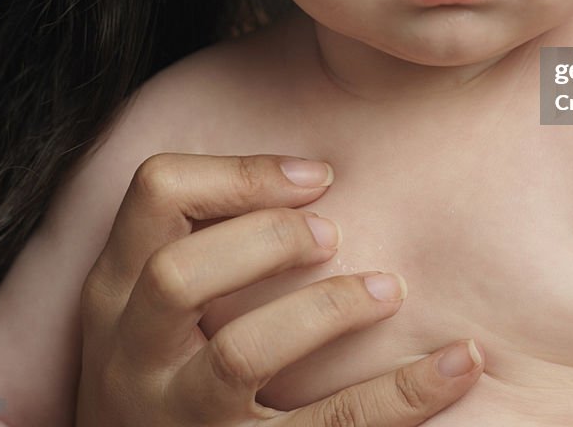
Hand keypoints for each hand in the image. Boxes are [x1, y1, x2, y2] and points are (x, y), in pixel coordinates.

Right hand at [77, 153, 482, 425]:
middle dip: (267, 237)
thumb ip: (206, 240)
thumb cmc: (175, 367)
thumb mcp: (158, 306)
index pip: (156, 192)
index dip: (242, 171)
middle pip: (177, 273)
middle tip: (332, 233)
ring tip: (388, 288)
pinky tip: (459, 361)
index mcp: (113, 293)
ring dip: (327, 309)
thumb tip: (319, 172)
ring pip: (240, 355)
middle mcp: (129, 359)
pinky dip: (403, 394)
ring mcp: (175, 422)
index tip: (318, 176)